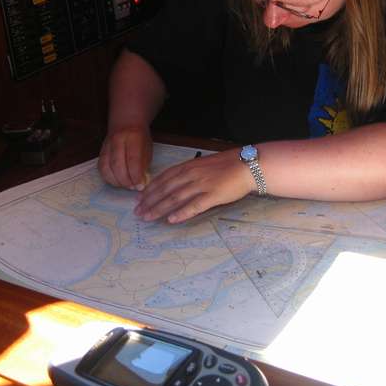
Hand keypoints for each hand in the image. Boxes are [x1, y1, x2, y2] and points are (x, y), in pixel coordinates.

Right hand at [98, 126, 152, 189]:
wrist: (126, 123)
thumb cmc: (140, 139)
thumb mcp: (147, 149)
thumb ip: (143, 164)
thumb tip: (141, 182)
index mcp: (133, 137)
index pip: (133, 160)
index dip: (136, 176)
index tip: (140, 186)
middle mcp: (118, 140)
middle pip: (118, 165)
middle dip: (126, 181)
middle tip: (133, 188)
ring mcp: (107, 145)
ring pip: (107, 168)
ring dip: (116, 181)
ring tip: (126, 185)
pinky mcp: (100, 152)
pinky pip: (101, 168)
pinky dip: (109, 178)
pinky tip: (117, 182)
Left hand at [134, 149, 253, 223]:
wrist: (247, 165)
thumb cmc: (227, 165)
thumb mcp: (203, 164)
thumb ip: (189, 172)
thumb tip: (176, 182)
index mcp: (188, 166)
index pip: (163, 178)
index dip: (150, 189)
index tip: (139, 198)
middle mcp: (191, 175)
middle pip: (165, 189)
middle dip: (149, 201)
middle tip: (138, 211)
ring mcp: (201, 185)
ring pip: (175, 198)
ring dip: (159, 208)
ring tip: (148, 217)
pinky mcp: (212, 196)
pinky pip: (193, 206)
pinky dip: (181, 213)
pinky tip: (171, 220)